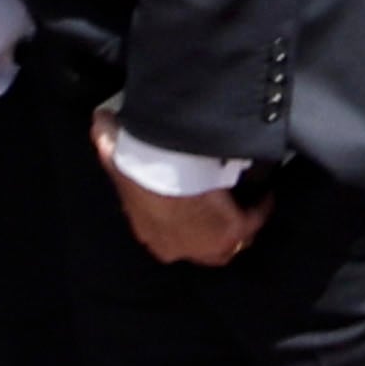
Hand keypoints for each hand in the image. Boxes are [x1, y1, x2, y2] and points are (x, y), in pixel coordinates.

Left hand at [90, 109, 268, 265]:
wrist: (163, 182)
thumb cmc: (136, 171)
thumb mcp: (114, 155)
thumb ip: (106, 138)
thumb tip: (100, 118)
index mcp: (150, 234)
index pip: (167, 232)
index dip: (177, 216)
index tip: (185, 196)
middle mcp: (179, 248)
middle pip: (201, 242)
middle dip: (208, 226)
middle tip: (218, 201)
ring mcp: (207, 246)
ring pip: (228, 240)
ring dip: (234, 220)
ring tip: (242, 198)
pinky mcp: (232, 234)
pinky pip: (253, 223)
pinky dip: (259, 207)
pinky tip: (264, 192)